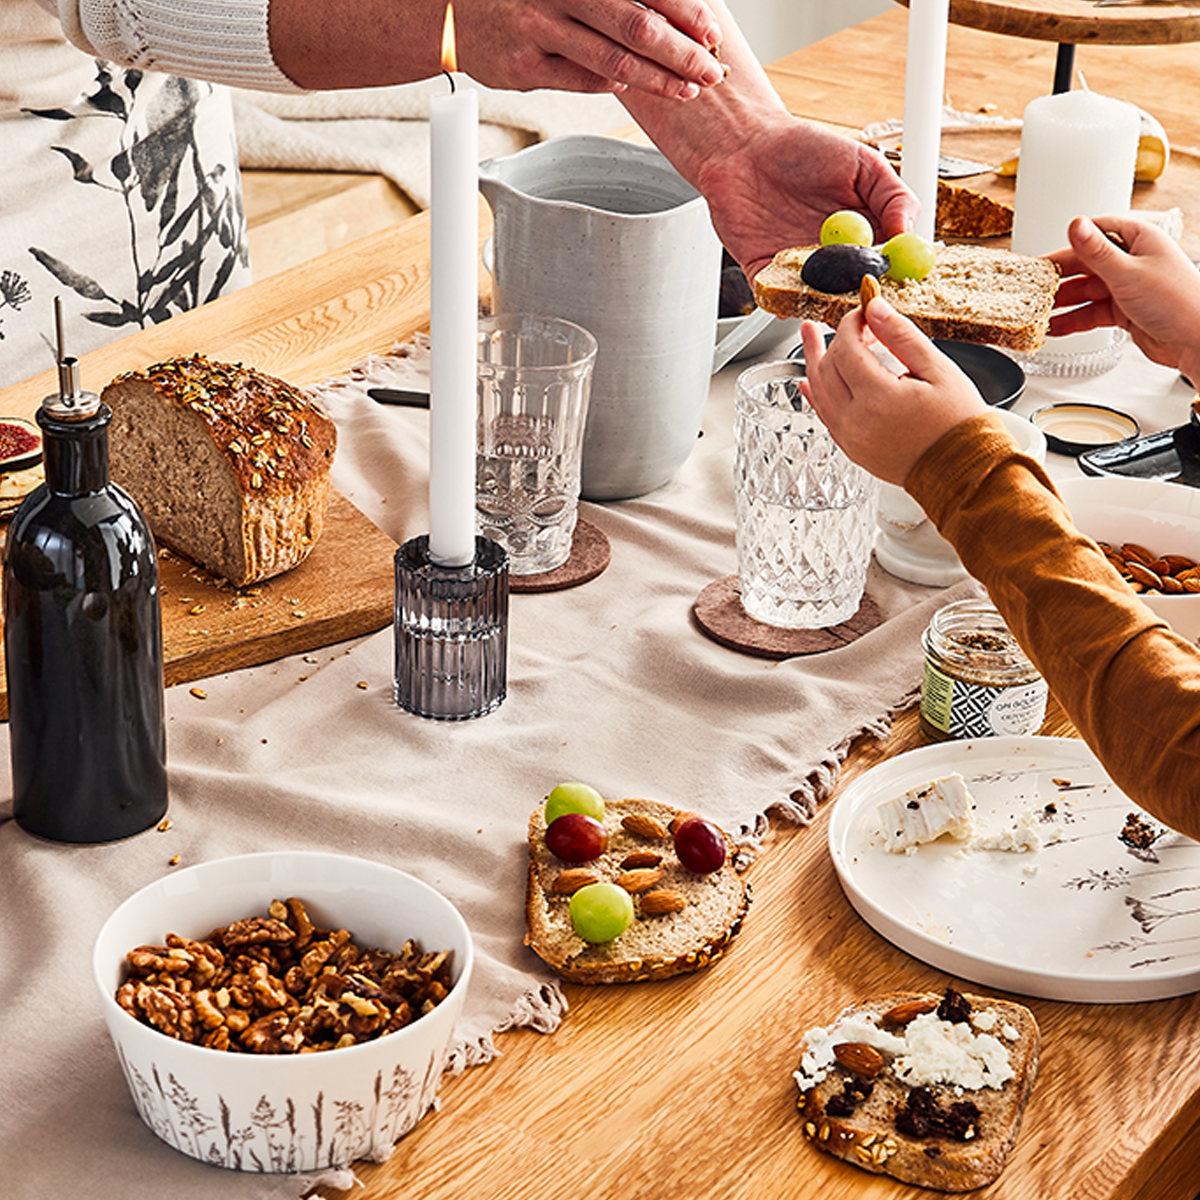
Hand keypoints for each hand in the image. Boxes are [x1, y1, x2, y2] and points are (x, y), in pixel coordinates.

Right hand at [456, 0, 727, 96]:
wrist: (452, 9)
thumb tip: (667, 5)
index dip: (683, 8)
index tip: (712, 29)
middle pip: (635, 24)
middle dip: (680, 51)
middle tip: (710, 69)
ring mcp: (540, 29)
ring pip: (612, 60)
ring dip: (656, 79)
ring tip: (687, 89)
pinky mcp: (525, 66)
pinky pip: (580, 81)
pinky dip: (614, 86)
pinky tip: (640, 88)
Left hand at [694, 117, 918, 279]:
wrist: (746, 145)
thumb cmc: (802, 148)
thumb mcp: (863, 163)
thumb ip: (893, 195)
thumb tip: (908, 232)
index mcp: (864, 233)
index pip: (886, 267)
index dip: (892, 278)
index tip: (895, 279)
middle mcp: (833, 256)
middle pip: (853, 292)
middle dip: (859, 297)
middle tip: (863, 292)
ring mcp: (799, 267)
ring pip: (816, 300)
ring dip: (823, 301)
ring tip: (828, 290)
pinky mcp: (764, 272)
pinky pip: (774, 298)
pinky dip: (781, 301)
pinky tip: (788, 294)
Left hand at [798, 298, 985, 486]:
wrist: (963, 469)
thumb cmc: (958, 423)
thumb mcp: (938, 370)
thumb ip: (902, 336)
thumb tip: (875, 308)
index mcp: (878, 399)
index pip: (846, 349)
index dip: (851, 324)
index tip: (865, 313)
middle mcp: (856, 421)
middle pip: (826, 368)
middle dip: (833, 339)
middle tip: (844, 323)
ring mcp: (850, 438)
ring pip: (819, 391)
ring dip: (814, 360)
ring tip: (809, 335)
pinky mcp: (851, 448)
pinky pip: (824, 415)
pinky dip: (816, 393)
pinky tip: (809, 380)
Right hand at [1048, 215, 1199, 380]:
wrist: (1197, 340)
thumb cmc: (1178, 301)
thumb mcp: (1128, 272)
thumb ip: (1097, 251)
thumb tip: (1076, 225)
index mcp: (1138, 239)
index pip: (1094, 233)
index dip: (1066, 246)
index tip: (1041, 259)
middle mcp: (1132, 260)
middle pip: (1085, 265)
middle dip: (1059, 279)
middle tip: (1032, 289)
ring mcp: (1127, 286)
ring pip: (1085, 292)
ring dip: (1063, 304)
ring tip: (1039, 314)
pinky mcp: (1124, 311)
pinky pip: (1091, 313)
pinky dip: (1074, 321)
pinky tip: (1057, 328)